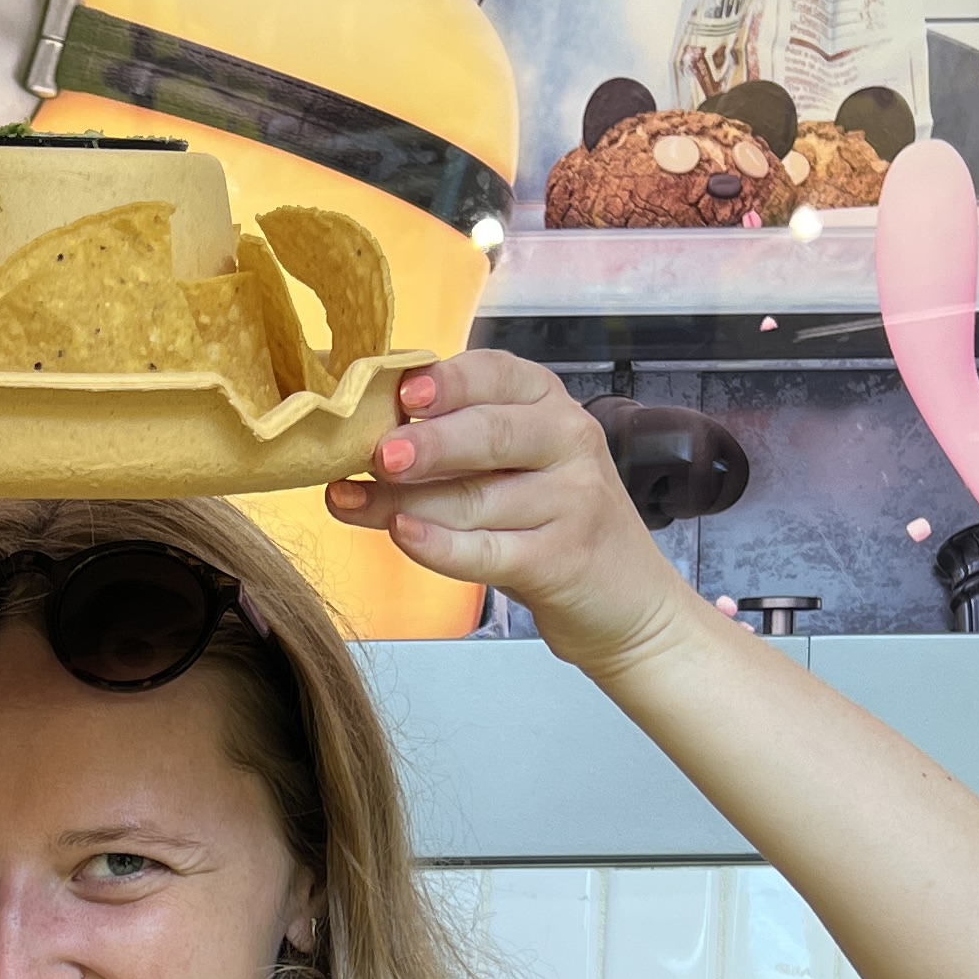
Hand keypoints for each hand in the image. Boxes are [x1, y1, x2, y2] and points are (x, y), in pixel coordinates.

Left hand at [324, 350, 691, 676]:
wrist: (627, 604)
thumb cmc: (553, 528)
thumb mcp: (516, 469)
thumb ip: (458, 446)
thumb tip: (366, 436)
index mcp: (550, 404)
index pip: (498, 374)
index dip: (449, 381)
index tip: (404, 392)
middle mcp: (569, 442)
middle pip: (490, 434)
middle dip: (428, 443)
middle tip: (378, 454)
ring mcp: (572, 501)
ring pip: (475, 498)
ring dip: (405, 502)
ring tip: (351, 502)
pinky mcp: (561, 560)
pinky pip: (488, 550)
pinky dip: (440, 545)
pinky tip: (403, 535)